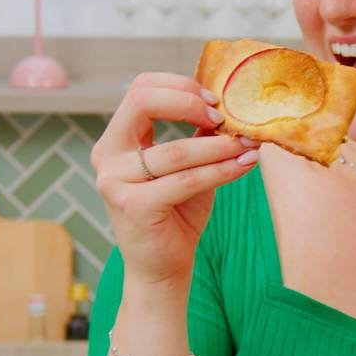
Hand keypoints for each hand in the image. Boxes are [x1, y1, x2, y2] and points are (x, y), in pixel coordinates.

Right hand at [93, 72, 257, 291]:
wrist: (162, 268)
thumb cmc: (176, 214)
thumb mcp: (188, 165)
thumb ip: (198, 134)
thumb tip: (230, 105)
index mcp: (116, 139)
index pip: (139, 89)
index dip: (179, 86)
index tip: (214, 100)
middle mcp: (107, 156)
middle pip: (141, 102)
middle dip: (188, 102)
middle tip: (224, 116)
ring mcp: (114, 181)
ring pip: (174, 150)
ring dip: (218, 145)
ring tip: (248, 144)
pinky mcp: (133, 206)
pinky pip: (186, 180)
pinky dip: (220, 170)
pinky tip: (244, 165)